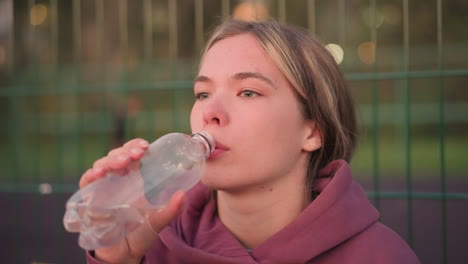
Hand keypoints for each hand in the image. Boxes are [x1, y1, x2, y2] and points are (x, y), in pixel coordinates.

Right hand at [79, 139, 184, 263]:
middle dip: (125, 151)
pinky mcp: (89, 201)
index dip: (135, 146)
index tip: (146, 146)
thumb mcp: (158, 221)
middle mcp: (115, 181)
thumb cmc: (139, 234)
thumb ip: (171, 209)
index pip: (130, 155)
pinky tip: (99, 173)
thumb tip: (183, 195)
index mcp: (132, 179)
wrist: (124, 256)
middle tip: (137, 153)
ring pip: (101, 166)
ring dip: (111, 160)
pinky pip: (85, 184)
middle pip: (115, 156)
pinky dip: (91, 176)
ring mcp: (101, 189)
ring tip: (123, 162)